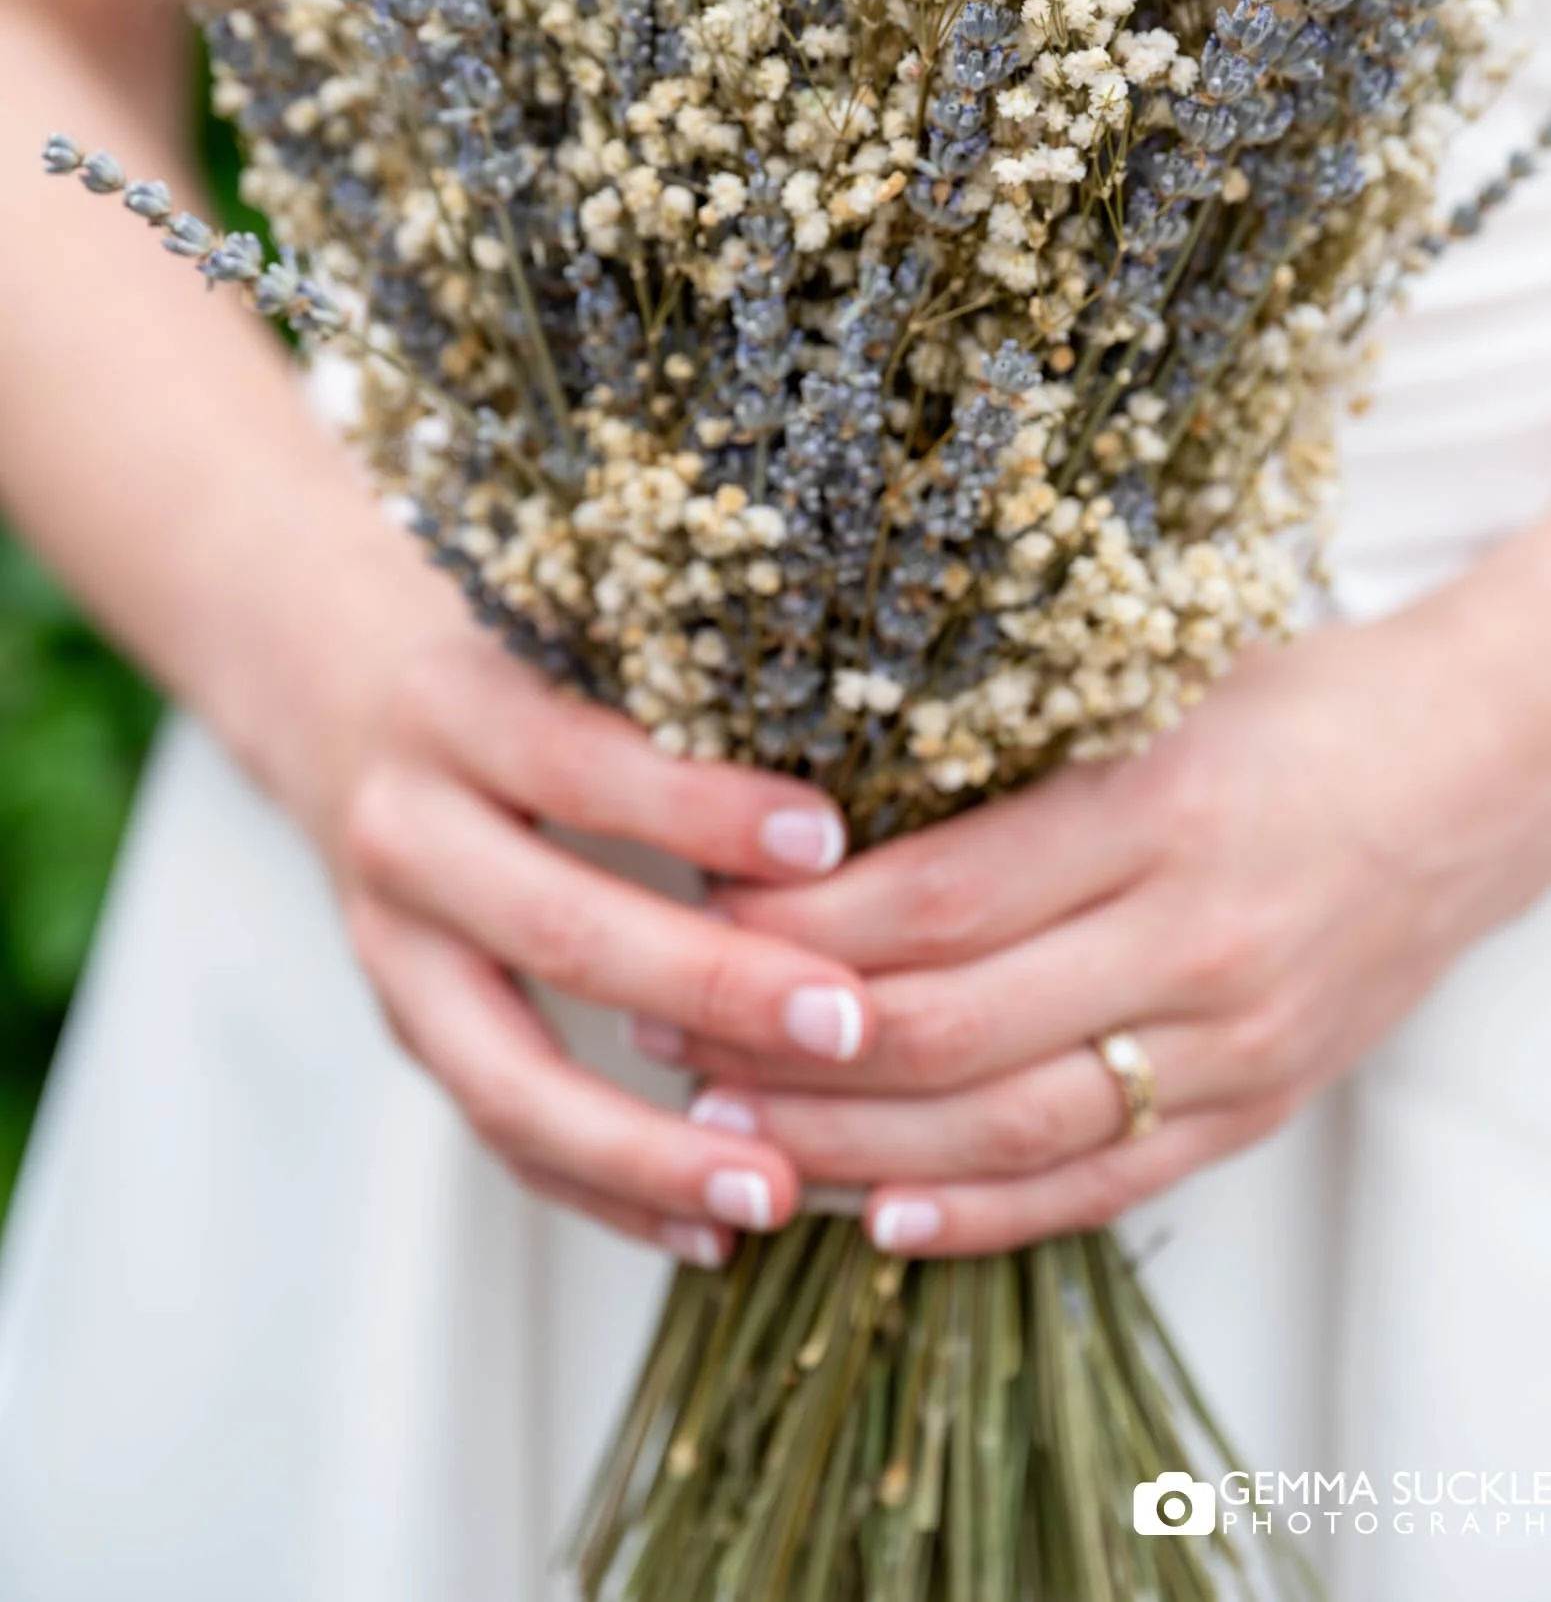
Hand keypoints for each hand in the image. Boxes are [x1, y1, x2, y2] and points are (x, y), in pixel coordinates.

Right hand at [318, 624, 872, 1266]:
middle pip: (557, 928)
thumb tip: (870, 779)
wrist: (353, 709)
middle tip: (849, 1026)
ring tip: (777, 1191)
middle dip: (712, 987)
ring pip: (509, 1075)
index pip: (582, 763)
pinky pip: (503, 1136)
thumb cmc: (529, 675)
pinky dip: (607, 1194)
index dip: (701, 810)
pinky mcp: (407, 1031)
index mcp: (456, 708)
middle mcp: (405, 830)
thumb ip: (685, 695)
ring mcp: (390, 947)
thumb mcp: (578, 644)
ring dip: (649, 1149)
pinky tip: (710, 1232)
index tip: (829, 843)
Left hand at [656, 598, 1550, 1254]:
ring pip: (1010, 1129)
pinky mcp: (1261, 1104)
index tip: (695, 909)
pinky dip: (989, 1216)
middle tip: (668, 1030)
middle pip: (948, 1030)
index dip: (796, 926)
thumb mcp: (1147, 684)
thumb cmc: (1296, 702)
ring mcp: (1235, 1041)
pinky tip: (883, 1221)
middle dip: (787, 1044)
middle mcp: (1194, 941)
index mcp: (1154, 810)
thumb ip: (1005, 750)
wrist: (1479, 769)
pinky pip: (1108, 1185)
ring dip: (854, 1146)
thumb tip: (814, 797)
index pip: (933, 903)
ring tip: (733, 1131)